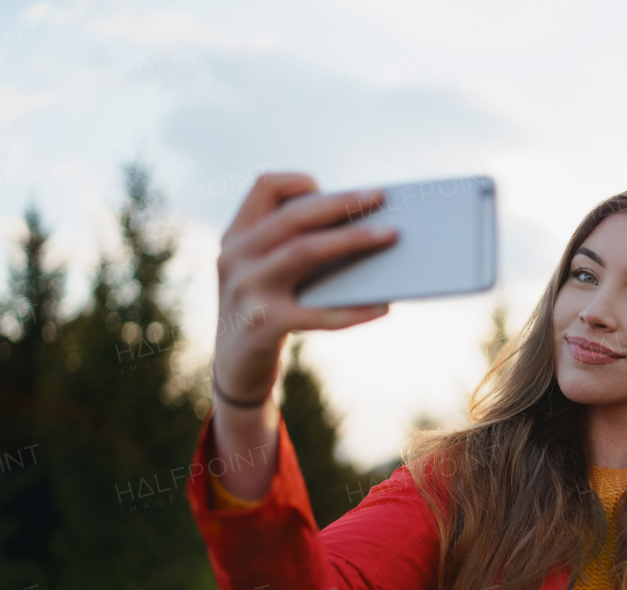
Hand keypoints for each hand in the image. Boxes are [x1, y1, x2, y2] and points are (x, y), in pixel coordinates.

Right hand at [213, 172, 398, 403]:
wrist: (236, 369)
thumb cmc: (267, 311)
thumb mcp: (268, 273)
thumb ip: (294, 247)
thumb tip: (366, 227)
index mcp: (237, 236)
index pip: (264, 186)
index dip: (300, 182)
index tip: (332, 189)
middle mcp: (235, 257)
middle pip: (293, 216)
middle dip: (341, 203)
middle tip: (381, 197)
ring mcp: (246, 291)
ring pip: (304, 252)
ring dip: (353, 240)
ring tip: (391, 236)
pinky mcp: (263, 326)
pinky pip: (318, 313)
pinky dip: (355, 310)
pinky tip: (384, 307)